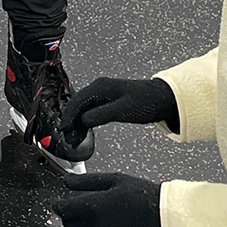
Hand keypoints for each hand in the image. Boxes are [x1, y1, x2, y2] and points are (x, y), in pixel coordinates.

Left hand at [54, 172, 162, 226]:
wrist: (164, 216)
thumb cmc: (142, 195)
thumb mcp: (113, 179)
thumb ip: (85, 181)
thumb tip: (66, 181)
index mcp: (92, 206)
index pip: (62, 208)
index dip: (59, 205)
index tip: (58, 203)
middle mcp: (93, 226)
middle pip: (68, 224)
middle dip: (71, 217)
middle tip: (79, 210)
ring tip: (88, 225)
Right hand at [58, 76, 176, 149]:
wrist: (162, 99)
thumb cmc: (146, 102)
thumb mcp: (122, 110)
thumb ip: (101, 115)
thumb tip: (83, 121)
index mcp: (100, 87)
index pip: (77, 101)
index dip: (68, 116)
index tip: (63, 129)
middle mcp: (99, 88)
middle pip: (77, 105)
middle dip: (71, 122)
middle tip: (68, 138)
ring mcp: (103, 94)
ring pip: (83, 109)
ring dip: (77, 123)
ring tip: (74, 139)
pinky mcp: (108, 101)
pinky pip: (90, 111)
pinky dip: (85, 122)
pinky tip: (84, 132)